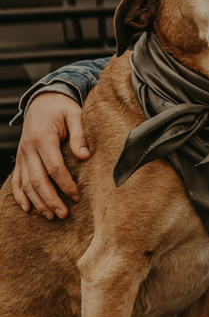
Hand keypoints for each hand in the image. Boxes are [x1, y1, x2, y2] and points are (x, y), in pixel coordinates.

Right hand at [11, 93, 89, 218]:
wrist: (42, 101)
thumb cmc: (61, 108)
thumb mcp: (74, 114)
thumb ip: (80, 134)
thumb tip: (84, 155)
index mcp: (42, 137)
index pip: (54, 167)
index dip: (65, 183)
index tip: (77, 195)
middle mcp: (28, 148)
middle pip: (38, 179)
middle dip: (50, 199)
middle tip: (64, 214)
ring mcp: (22, 155)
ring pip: (26, 183)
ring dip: (38, 202)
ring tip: (51, 216)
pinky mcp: (20, 159)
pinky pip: (16, 180)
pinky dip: (20, 195)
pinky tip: (28, 209)